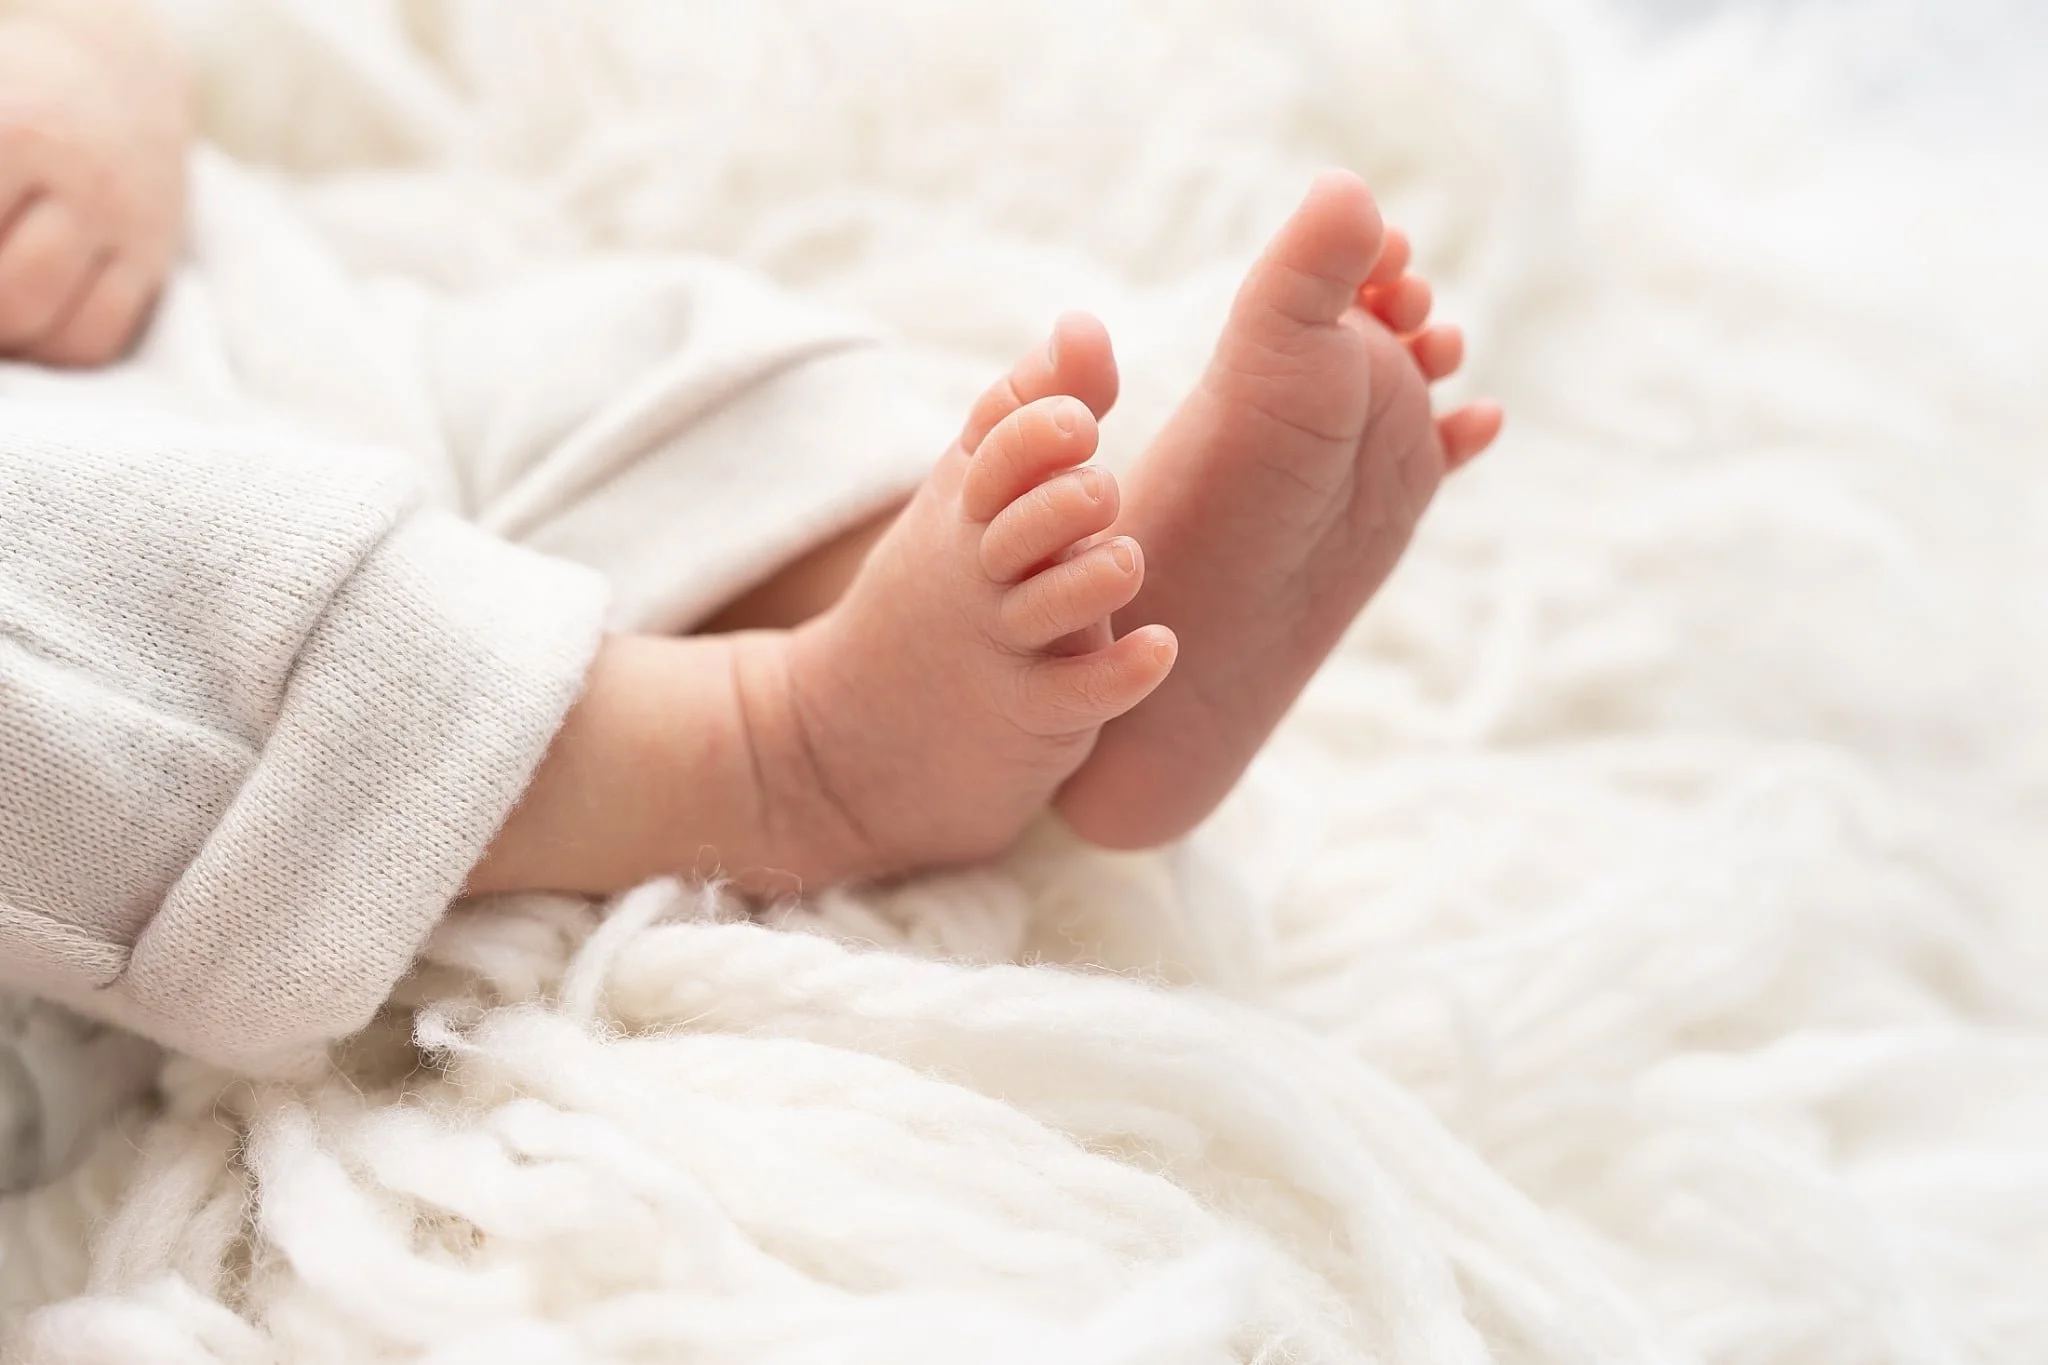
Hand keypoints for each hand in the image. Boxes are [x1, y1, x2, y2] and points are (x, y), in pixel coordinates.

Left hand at [0, 12, 188, 366]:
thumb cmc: (10, 98)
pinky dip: (53, 351)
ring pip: (60, 328)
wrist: (114, 77)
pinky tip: (22, 333)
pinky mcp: (152, 261)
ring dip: (8, 342)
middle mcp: (82, 183)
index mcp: (18, 133)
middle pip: (9, 294)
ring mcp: (124, 227)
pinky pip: (102, 337)